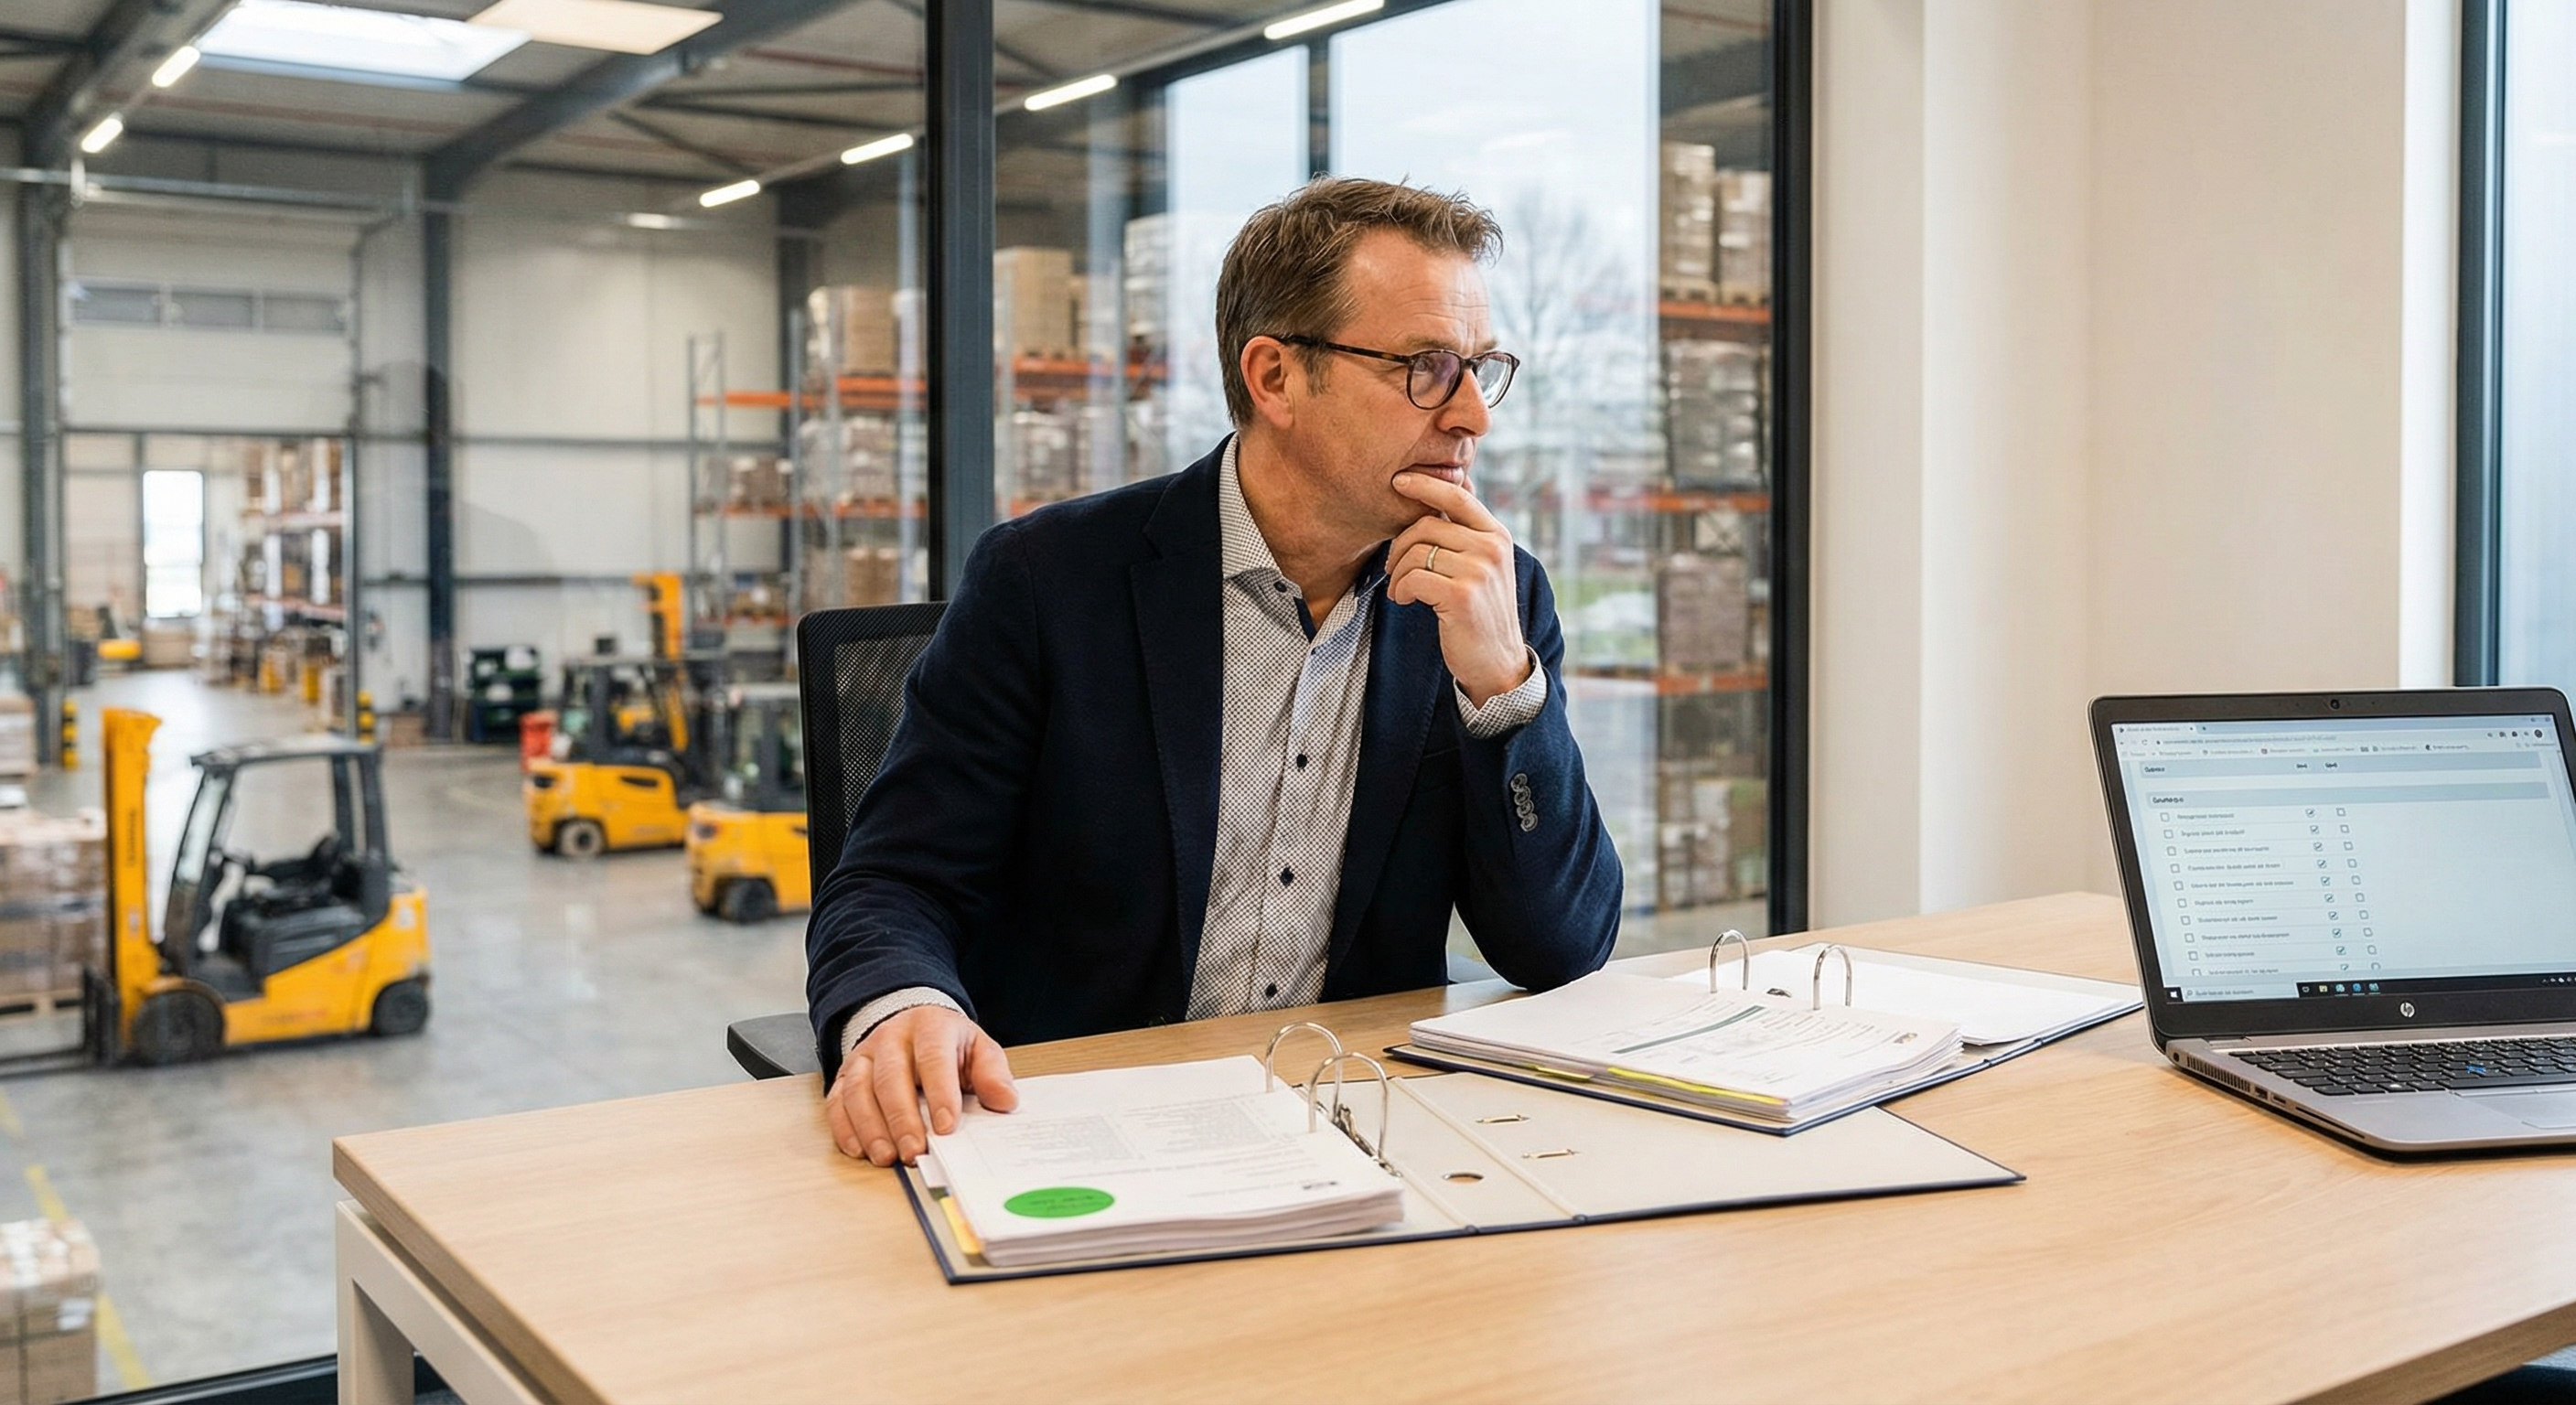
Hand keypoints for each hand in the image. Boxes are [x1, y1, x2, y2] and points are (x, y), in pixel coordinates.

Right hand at [826, 1005, 1018, 1165]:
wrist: (914, 1025)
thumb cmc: (949, 1045)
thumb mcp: (978, 1049)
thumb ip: (992, 1074)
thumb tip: (1004, 1101)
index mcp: (930, 1026)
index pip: (933, 1058)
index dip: (940, 1093)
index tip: (947, 1127)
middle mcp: (892, 1037)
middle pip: (891, 1077)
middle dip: (902, 1119)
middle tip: (915, 1152)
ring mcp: (864, 1055)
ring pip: (858, 1090)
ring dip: (871, 1128)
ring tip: (887, 1157)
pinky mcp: (845, 1074)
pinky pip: (837, 1100)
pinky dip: (845, 1128)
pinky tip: (860, 1150)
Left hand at [1387, 472, 1531, 703]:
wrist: (1497, 661)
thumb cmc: (1480, 612)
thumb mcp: (1483, 565)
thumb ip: (1466, 532)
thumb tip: (1449, 486)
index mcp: (1496, 535)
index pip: (1457, 495)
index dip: (1425, 484)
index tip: (1398, 481)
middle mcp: (1491, 547)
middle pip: (1426, 525)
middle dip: (1399, 546)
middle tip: (1392, 569)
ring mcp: (1479, 571)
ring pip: (1416, 553)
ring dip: (1398, 574)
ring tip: (1400, 590)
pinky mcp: (1462, 595)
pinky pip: (1413, 578)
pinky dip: (1400, 590)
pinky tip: (1404, 600)